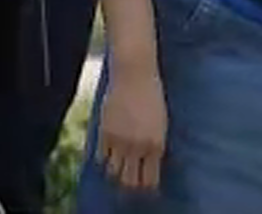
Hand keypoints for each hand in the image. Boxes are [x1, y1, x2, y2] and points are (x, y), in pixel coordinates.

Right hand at [97, 65, 166, 191]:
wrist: (135, 74)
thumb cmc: (151, 95)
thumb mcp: (160, 123)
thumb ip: (153, 145)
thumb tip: (148, 163)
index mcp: (156, 145)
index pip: (150, 180)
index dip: (146, 185)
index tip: (144, 183)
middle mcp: (138, 147)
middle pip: (130, 181)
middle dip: (130, 183)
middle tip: (129, 177)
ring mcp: (120, 141)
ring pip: (114, 173)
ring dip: (115, 172)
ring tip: (117, 166)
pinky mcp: (105, 133)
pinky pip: (101, 157)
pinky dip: (104, 159)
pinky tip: (108, 153)